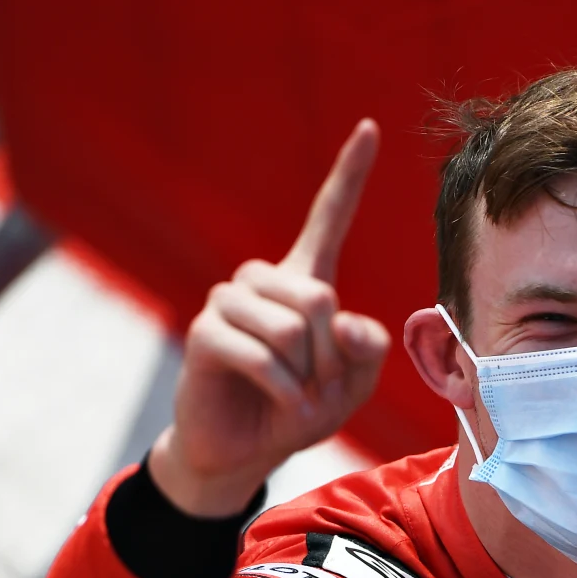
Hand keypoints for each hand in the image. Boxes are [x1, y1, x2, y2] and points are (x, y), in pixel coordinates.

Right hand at [150, 120, 389, 516]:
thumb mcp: (352, 385)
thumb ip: (368, 350)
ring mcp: (230, 303)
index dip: (350, 175)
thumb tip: (343, 322)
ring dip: (305, 374)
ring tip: (296, 396)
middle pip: (318, 295)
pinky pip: (258, 353)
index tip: (371, 127)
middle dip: (331, 354)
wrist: (244, 450)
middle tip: (322, 388)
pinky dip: (281, 388)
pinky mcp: (205, 333)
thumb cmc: (298, 410)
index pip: (328, 218)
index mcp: (305, 281)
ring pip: (290, 325)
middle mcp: (265, 281)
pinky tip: (279, 403)